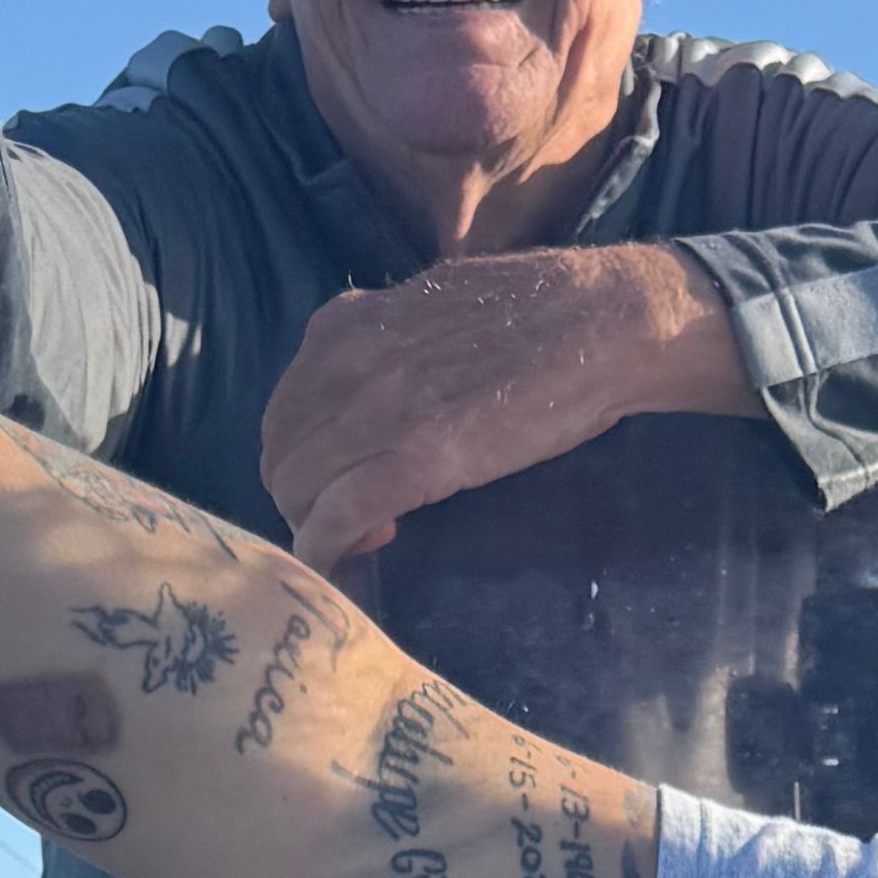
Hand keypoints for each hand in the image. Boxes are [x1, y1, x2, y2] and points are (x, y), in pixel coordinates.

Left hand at [258, 243, 751, 567]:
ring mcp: (375, 410)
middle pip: (279, 455)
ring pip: (296, 490)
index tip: (343, 477)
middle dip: (302, 497)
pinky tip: (339, 572)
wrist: (598, 322)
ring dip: (316, 526)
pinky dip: (324, 553)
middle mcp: (343, 363)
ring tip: (369, 535)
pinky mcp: (414, 459)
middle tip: (354, 519)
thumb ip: (384, 339)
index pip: (284, 408)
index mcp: (344, 325)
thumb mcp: (431, 305)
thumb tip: (372, 376)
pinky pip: (336, 519)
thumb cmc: (533, 314)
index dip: (305, 455)